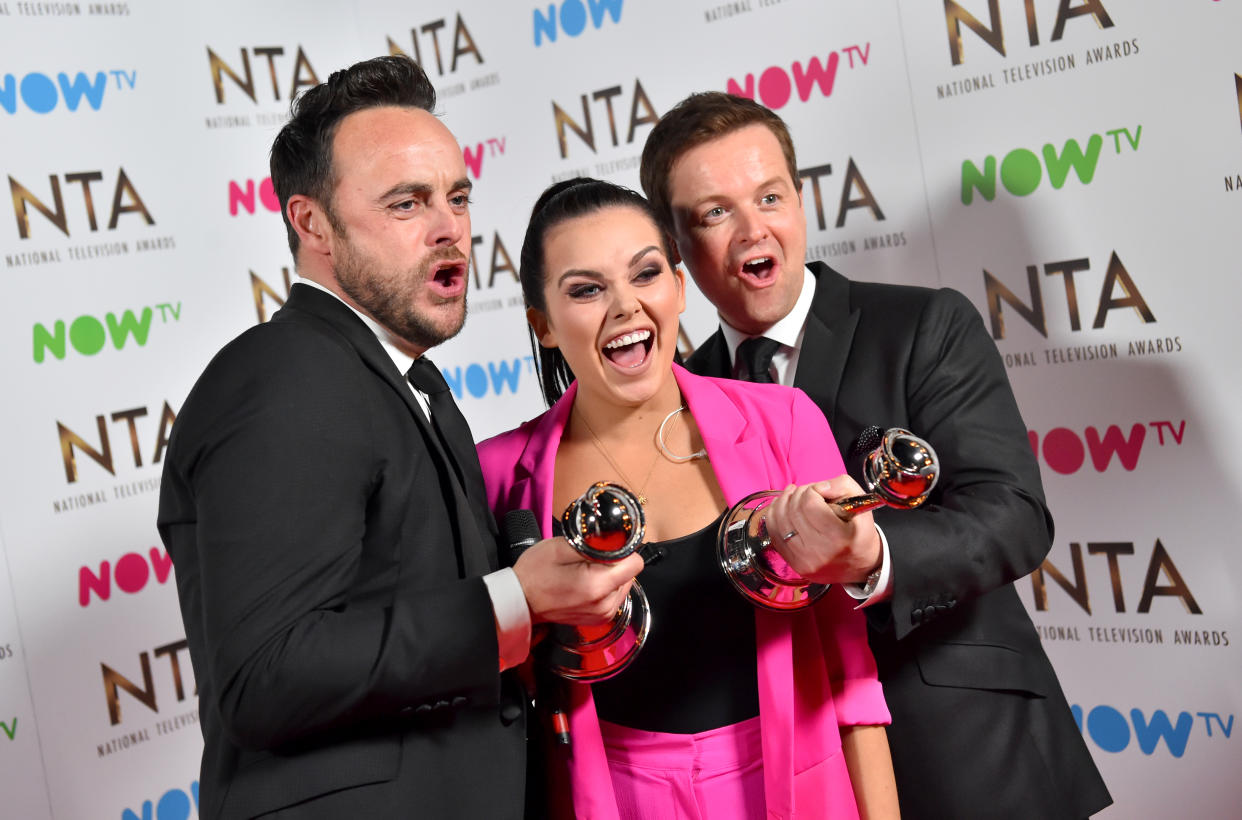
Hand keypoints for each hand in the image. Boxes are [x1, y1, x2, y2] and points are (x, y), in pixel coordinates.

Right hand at [512, 537, 643, 625]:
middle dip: (614, 562)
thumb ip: (593, 544)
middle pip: (629, 573)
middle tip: (588, 558)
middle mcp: (606, 604)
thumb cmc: (535, 571)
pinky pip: (614, 595)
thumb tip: (618, 541)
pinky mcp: (600, 618)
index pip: (635, 563)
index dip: (622, 549)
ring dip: (609, 575)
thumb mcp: (561, 546)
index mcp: (598, 585)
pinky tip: (584, 582)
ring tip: (584, 571)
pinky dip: (604, 586)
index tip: (605, 546)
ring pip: (623, 584)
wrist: (520, 601)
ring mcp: (604, 614)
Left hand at [762, 476, 881, 585]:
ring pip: (779, 521)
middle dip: (798, 494)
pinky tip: (784, 507)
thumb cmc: (860, 530)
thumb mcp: (860, 502)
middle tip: (808, 492)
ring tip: (793, 495)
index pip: (809, 503)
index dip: (812, 490)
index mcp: (838, 537)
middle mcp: (819, 552)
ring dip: (784, 502)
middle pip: (793, 511)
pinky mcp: (794, 564)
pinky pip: (774, 534)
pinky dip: (775, 516)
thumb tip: (818, 486)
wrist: (861, 565)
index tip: (820, 491)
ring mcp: (803, 560)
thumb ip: (841, 485)